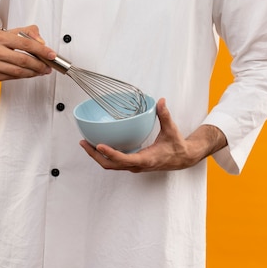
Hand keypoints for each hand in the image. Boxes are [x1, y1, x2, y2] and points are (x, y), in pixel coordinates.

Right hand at [0, 25, 55, 83]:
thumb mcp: (8, 32)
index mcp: (0, 37)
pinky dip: (24, 76)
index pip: (26, 44)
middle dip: (39, 65)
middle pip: (23, 60)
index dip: (41, 50)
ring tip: (42, 70)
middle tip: (48, 66)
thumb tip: (41, 42)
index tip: (51, 54)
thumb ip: (27, 32)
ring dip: (34, 73)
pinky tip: (31, 73)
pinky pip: (12, 78)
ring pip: (19, 72)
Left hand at [79, 98, 226, 172]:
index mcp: (147, 159)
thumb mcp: (171, 130)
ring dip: (97, 156)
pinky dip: (104, 155)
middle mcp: (138, 165)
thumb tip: (161, 101)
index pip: (124, 159)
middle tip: (83, 143)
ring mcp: (134, 166)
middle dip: (95, 156)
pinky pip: (115, 162)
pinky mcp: (132, 164)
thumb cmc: (176, 145)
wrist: (182, 158)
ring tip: (85, 144)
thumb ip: (165, 115)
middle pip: (111, 165)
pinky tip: (97, 145)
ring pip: (111, 165)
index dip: (111, 153)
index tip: (99, 145)